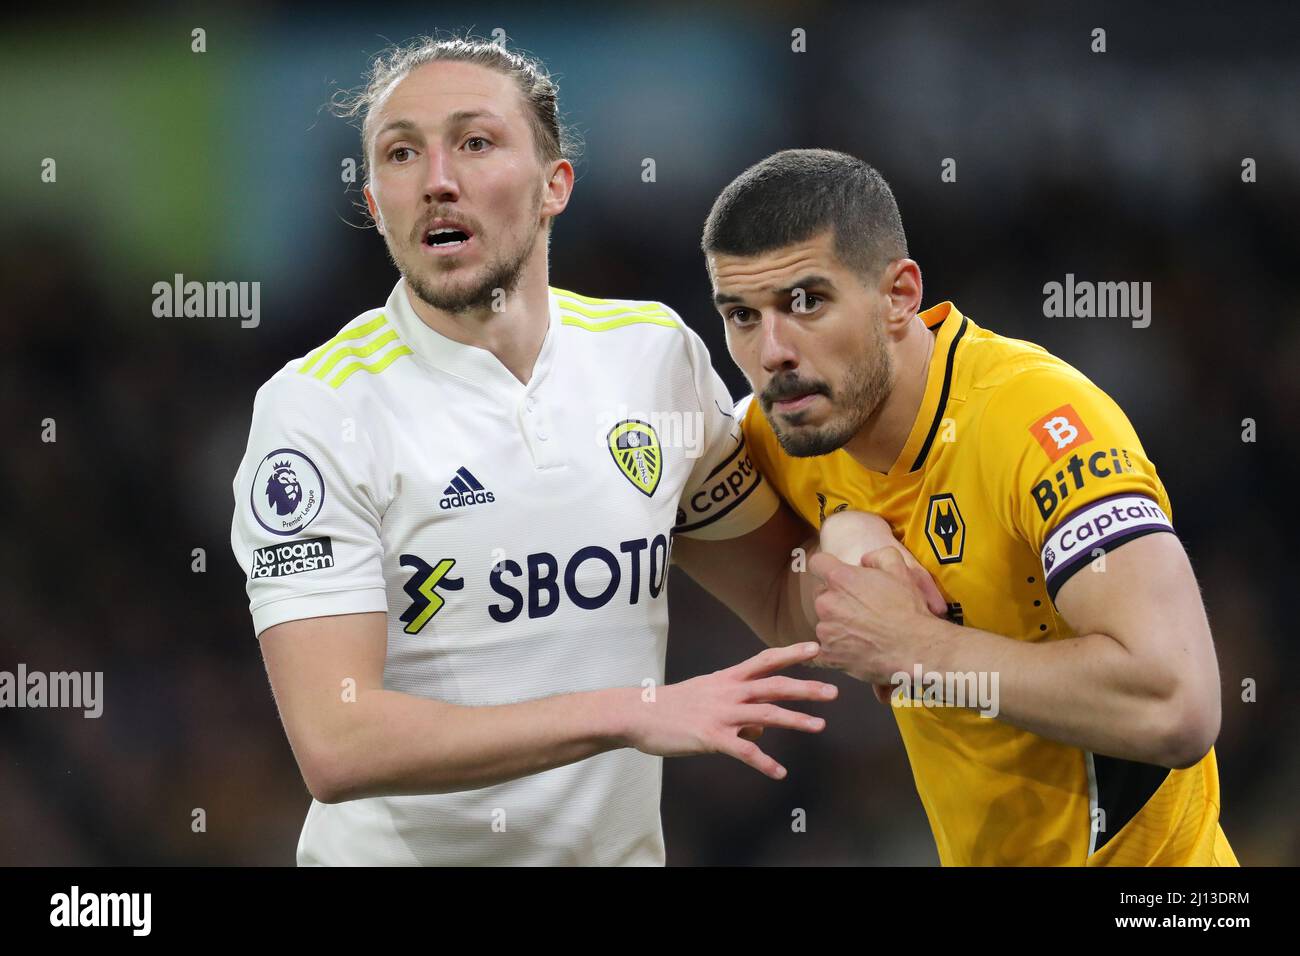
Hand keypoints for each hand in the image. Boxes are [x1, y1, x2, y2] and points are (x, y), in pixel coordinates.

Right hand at [625, 642, 837, 778]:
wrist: (638, 714)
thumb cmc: (670, 706)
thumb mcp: (706, 699)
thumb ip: (737, 710)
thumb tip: (760, 732)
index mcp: (727, 678)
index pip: (765, 660)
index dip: (792, 653)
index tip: (816, 647)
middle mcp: (728, 692)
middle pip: (774, 685)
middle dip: (806, 688)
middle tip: (833, 692)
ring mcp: (721, 714)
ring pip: (766, 714)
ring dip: (795, 720)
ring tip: (819, 725)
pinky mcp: (711, 737)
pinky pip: (744, 751)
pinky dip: (765, 763)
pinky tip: (779, 772)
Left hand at [809, 547, 948, 686]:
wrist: (914, 649)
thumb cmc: (907, 610)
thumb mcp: (900, 570)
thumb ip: (878, 556)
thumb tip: (864, 560)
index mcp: (840, 579)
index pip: (818, 564)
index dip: (827, 567)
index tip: (836, 576)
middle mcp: (826, 603)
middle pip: (822, 596)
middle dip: (837, 600)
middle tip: (861, 610)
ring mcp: (826, 630)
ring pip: (825, 623)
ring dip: (838, 626)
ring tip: (863, 632)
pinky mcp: (828, 655)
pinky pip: (824, 651)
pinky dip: (836, 651)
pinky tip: (854, 650)